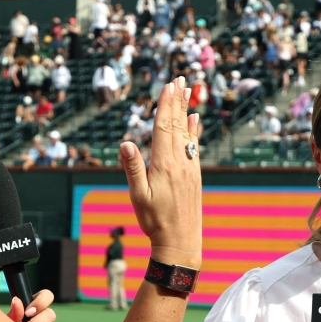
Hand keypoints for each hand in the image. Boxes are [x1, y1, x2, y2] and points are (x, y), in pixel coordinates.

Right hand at [120, 76, 201, 267]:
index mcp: (163, 164)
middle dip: (177, 101)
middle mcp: (179, 162)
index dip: (165, 105)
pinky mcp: (194, 176)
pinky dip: (193, 131)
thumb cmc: (155, 222)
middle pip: (177, 125)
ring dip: (186, 110)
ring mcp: (189, 168)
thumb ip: (133, 169)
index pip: (164, 128)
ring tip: (188, 91)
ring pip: (187, 133)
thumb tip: (126, 144)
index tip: (168, 86)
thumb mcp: (138, 197)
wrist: (180, 242)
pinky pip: (194, 147)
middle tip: (180, 79)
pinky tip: (194, 121)